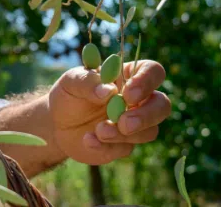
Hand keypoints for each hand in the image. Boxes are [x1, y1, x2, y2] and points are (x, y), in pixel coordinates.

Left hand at [48, 60, 169, 164]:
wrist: (57, 124)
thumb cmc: (68, 95)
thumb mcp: (71, 82)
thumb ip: (87, 82)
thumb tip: (108, 91)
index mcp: (129, 76)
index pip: (153, 72)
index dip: (147, 81)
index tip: (128, 94)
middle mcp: (138, 100)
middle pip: (163, 105)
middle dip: (147, 116)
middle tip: (124, 122)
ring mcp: (135, 124)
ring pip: (150, 131)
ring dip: (124, 134)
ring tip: (98, 131)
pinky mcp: (125, 145)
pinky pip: (126, 149)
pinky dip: (106, 146)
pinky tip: (88, 140)